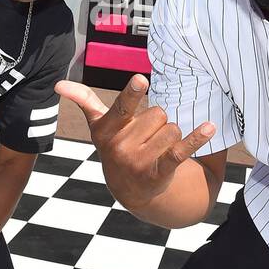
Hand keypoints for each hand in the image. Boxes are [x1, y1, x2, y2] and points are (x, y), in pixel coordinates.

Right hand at [55, 75, 214, 208]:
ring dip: (172, 133)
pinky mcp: (159, 173)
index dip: (132, 93)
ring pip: (171, 129)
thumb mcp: (100, 125)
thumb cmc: (117, 145)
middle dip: (159, 121)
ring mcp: (139, 162)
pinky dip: (197, 138)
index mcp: (107, 130)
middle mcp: (120, 147)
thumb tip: (59, 84)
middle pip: (157, 114)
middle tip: (149, 135)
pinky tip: (209, 127)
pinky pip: (181, 150)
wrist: (129, 190)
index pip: (123, 107)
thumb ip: (84, 101)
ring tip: (160, 145)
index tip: (141, 79)